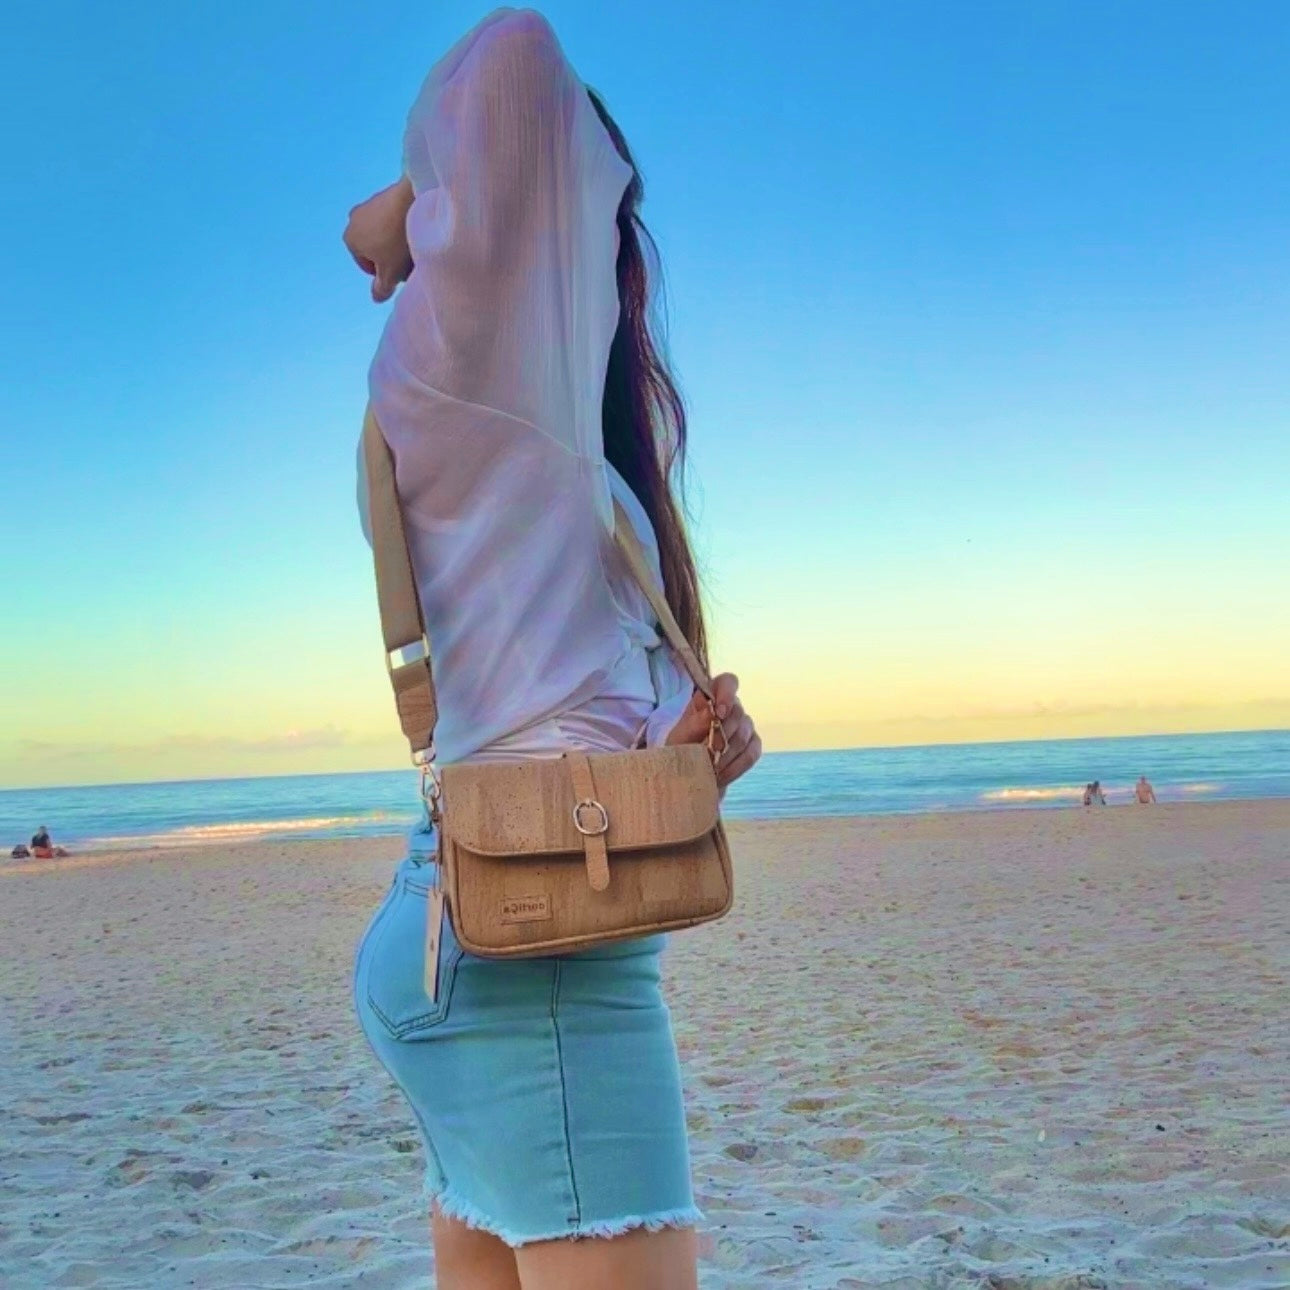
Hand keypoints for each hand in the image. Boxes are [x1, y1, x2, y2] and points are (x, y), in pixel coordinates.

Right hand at [343, 178, 414, 302]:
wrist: (413, 198)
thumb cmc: (398, 240)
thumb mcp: (391, 272)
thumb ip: (382, 288)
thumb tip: (376, 298)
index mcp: (349, 239)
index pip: (368, 266)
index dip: (386, 275)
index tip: (401, 274)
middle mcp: (354, 219)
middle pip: (377, 249)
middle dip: (393, 259)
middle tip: (410, 263)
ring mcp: (369, 204)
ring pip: (386, 233)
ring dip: (400, 243)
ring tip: (417, 247)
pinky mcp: (387, 193)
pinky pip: (395, 218)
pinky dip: (405, 226)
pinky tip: (419, 230)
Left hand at [665, 672, 761, 789]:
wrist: (685, 776)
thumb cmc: (678, 751)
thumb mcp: (678, 739)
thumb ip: (693, 725)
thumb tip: (712, 713)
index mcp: (709, 698)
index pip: (727, 682)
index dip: (727, 694)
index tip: (719, 713)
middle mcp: (729, 708)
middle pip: (738, 712)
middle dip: (723, 734)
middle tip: (708, 752)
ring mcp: (743, 726)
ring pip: (745, 734)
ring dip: (727, 754)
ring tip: (710, 769)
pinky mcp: (752, 746)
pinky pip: (752, 753)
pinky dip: (736, 767)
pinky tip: (721, 776)